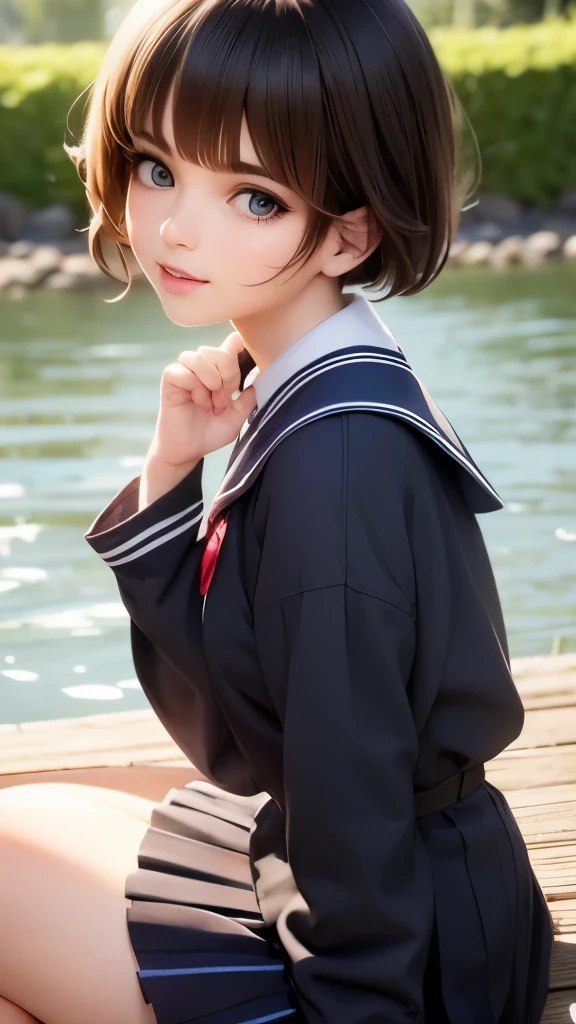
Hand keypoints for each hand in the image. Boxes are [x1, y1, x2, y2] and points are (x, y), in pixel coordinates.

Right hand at [147, 332, 256, 467]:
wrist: (189, 451)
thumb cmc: (211, 432)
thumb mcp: (238, 416)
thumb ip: (249, 396)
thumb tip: (261, 374)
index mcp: (220, 370)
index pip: (232, 343)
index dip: (239, 347)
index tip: (246, 366)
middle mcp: (203, 366)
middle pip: (219, 351)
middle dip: (228, 376)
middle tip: (225, 401)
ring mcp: (185, 371)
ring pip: (199, 356)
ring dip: (211, 380)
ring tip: (212, 403)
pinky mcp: (170, 380)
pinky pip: (183, 371)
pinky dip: (195, 388)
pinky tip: (198, 403)